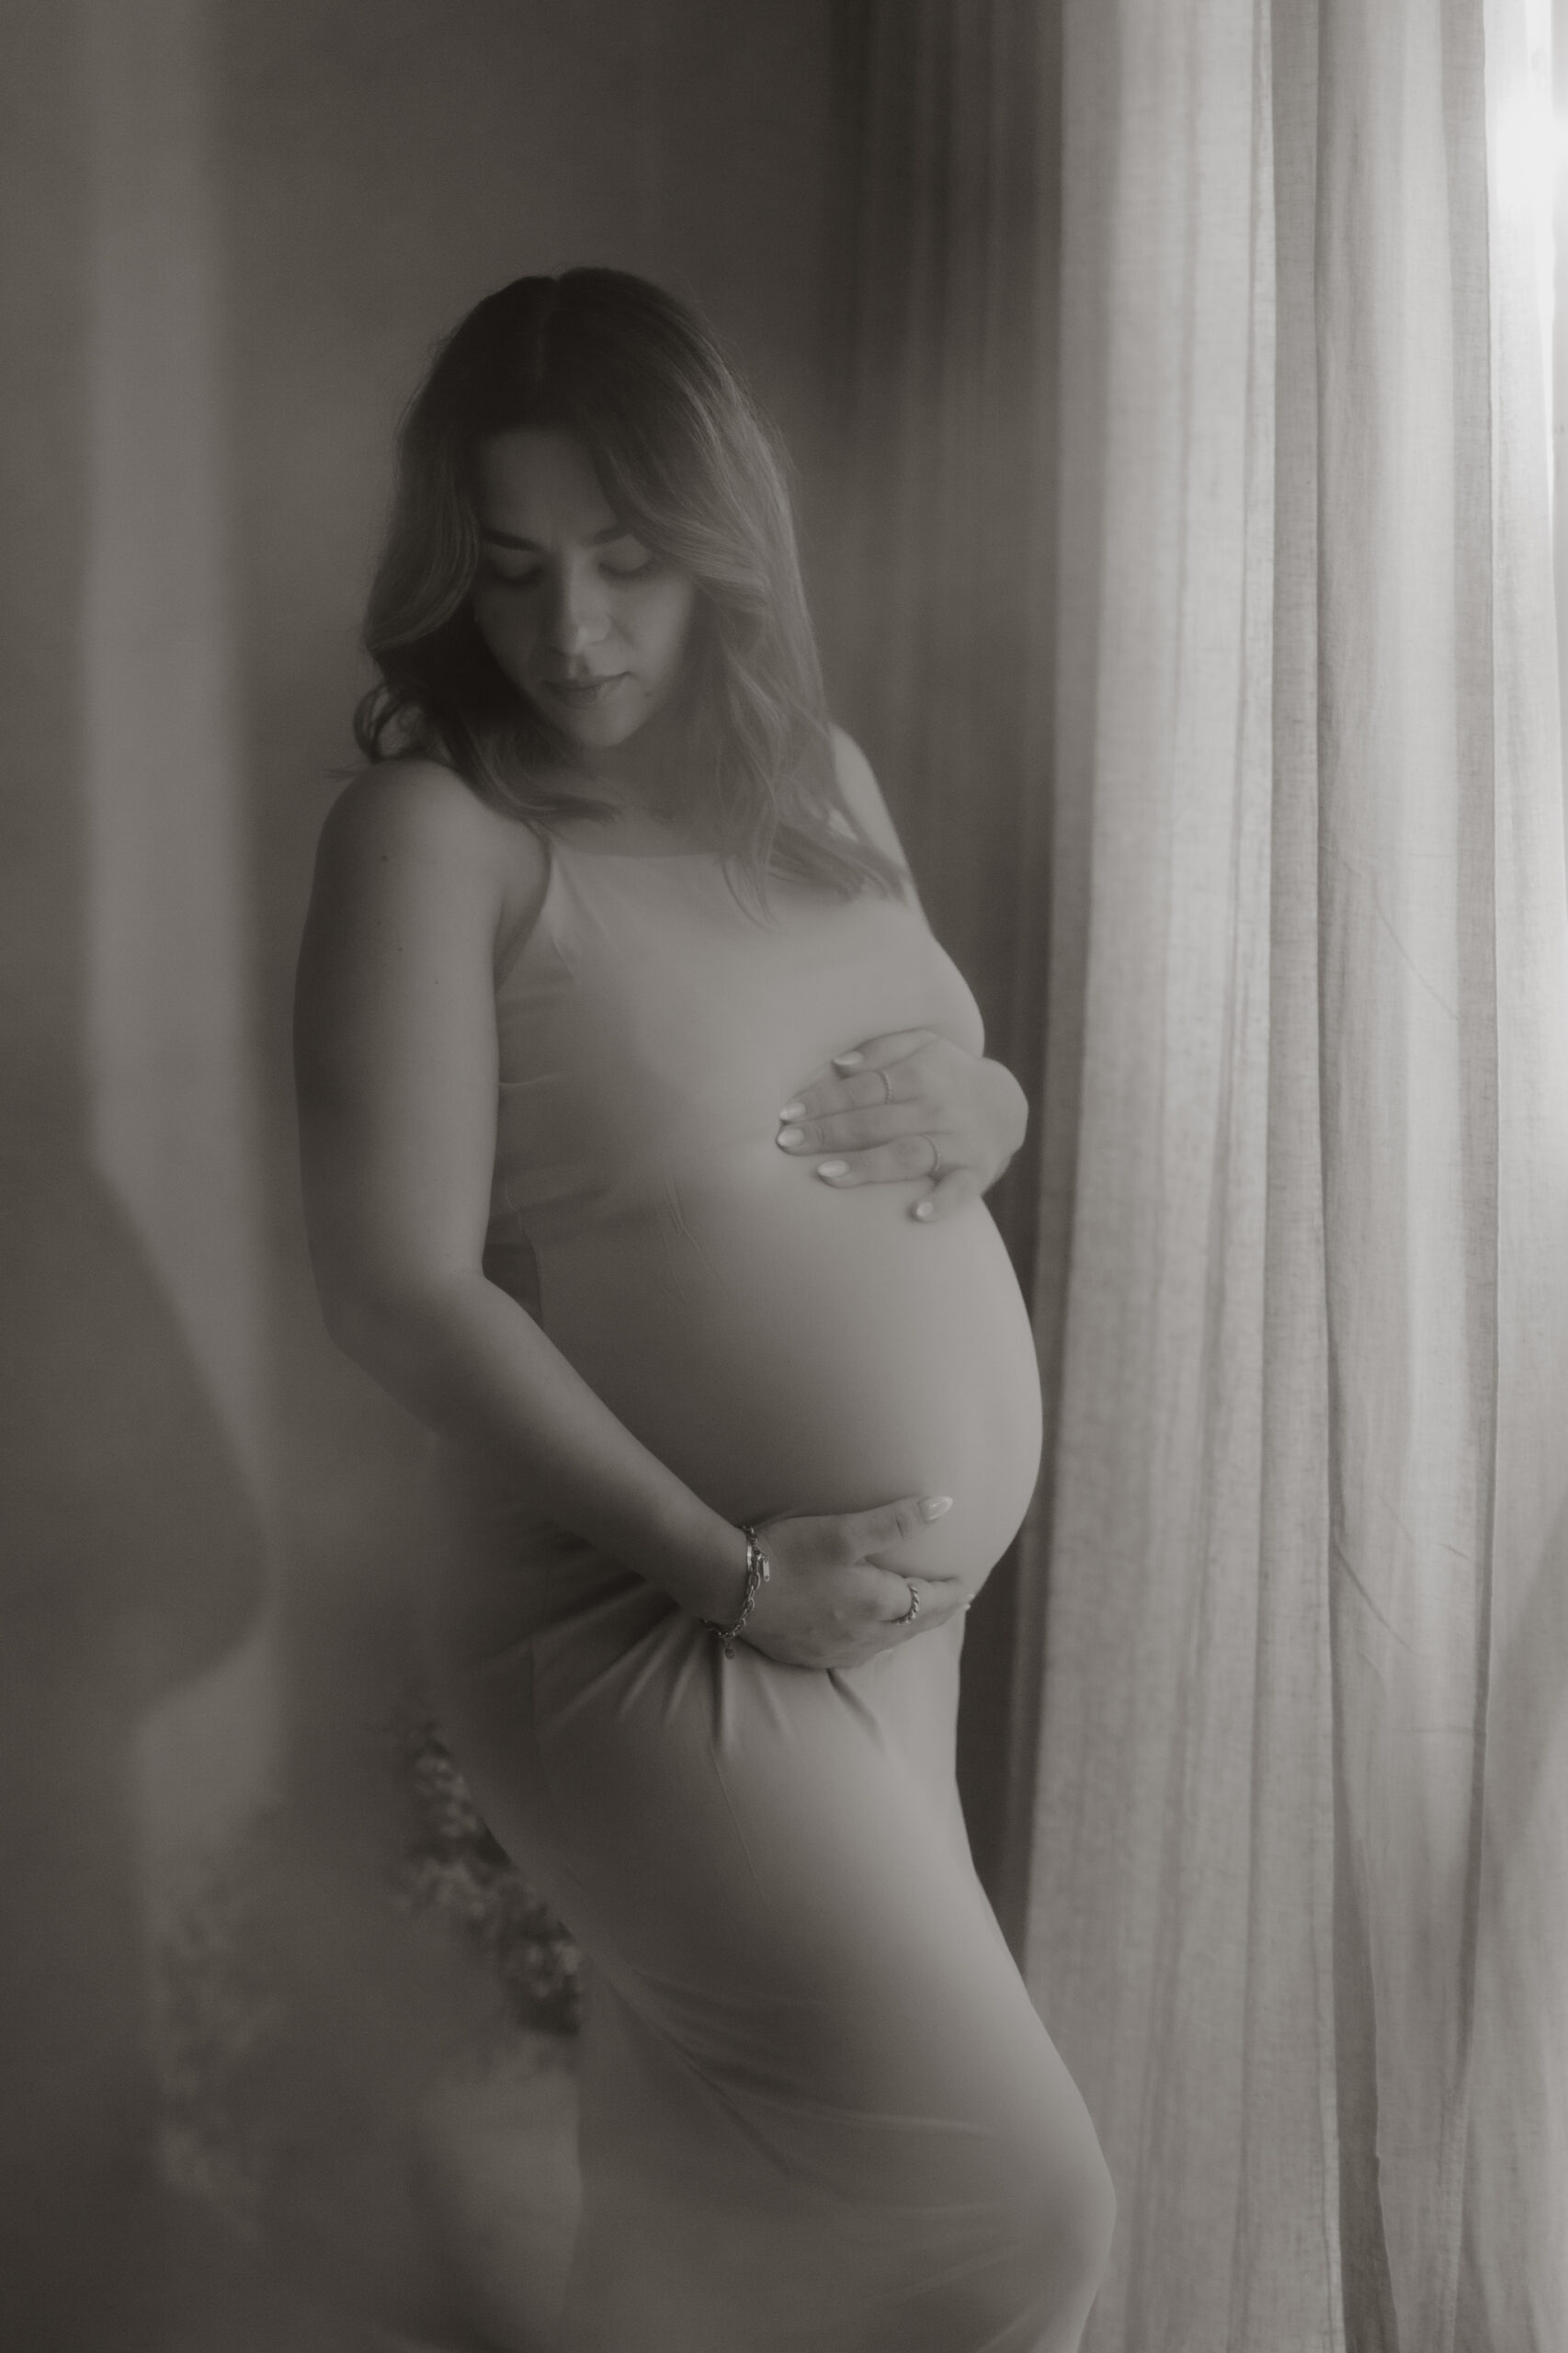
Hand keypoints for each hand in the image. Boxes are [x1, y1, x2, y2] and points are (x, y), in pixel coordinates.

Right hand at [738, 1494, 968, 1669]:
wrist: (730, 1588)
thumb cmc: (789, 1554)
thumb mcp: (845, 1532)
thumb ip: (897, 1521)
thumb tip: (945, 1506)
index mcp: (879, 1606)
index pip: (933, 1603)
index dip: (954, 1593)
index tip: (969, 1584)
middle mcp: (865, 1637)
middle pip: (914, 1626)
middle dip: (938, 1612)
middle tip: (955, 1602)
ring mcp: (837, 1651)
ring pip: (888, 1642)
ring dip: (909, 1627)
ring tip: (919, 1614)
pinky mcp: (810, 1656)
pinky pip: (859, 1651)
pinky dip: (877, 1638)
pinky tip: (869, 1632)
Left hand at [774, 1030, 1028, 1222]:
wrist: (1006, 1107)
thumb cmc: (945, 1075)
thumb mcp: (922, 1046)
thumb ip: (881, 1049)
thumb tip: (839, 1065)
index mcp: (919, 1073)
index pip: (864, 1087)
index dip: (824, 1099)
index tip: (787, 1113)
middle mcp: (938, 1106)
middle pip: (877, 1121)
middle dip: (830, 1132)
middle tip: (787, 1144)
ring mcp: (958, 1141)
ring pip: (908, 1154)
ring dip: (869, 1165)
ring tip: (827, 1175)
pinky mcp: (977, 1173)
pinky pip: (960, 1190)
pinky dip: (942, 1202)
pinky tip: (917, 1214)